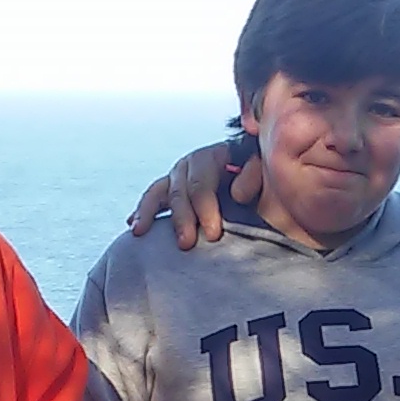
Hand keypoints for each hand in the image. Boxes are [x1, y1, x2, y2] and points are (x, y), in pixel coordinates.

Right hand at [126, 143, 262, 250]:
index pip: (201, 183)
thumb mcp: (264, 170)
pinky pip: (152, 199)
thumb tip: (237, 193)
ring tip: (141, 231)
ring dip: (148, 212)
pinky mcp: (170, 190)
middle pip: (179, 191)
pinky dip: (142, 211)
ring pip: (158, 192)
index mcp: (214, 156)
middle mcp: (191, 165)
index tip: (212, 234)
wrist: (259, 179)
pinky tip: (134, 226)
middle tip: (186, 244)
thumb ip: (254, 174)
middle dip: (181, 219)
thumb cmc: (263, 178)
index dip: (204, 208)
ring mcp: (178, 177)